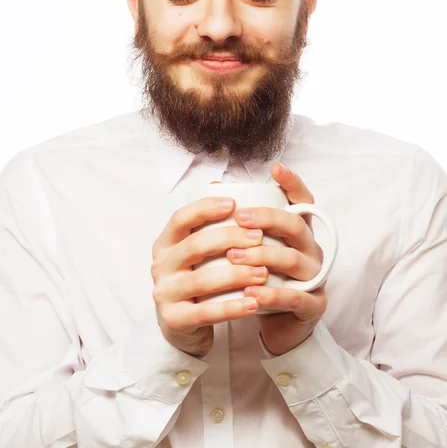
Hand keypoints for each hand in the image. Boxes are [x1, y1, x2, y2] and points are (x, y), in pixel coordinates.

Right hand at [151, 197, 265, 356]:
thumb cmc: (196, 278)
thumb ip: (207, 222)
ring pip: (201, 280)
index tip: (234, 204)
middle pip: (194, 246)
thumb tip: (221, 184)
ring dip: (236, 275)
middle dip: (229, 239)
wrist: (182, 326)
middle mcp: (160, 266)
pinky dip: (232, 308)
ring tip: (264, 272)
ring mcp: (164, 294)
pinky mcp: (174, 320)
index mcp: (166, 243)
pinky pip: (205, 313)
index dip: (205, 208)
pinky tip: (255, 303)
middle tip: (259, 237)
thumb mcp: (196, 250)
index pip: (180, 218)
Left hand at [228, 162, 327, 355]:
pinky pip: (295, 297)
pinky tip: (250, 292)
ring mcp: (315, 277)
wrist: (277, 324)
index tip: (275, 167)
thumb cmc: (263, 278)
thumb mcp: (253, 248)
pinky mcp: (313, 306)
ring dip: (263, 256)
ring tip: (235, 257)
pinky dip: (272, 293)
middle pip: (297, 226)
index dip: (292, 183)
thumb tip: (214, 187)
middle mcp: (311, 250)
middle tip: (239, 217)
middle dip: (268, 218)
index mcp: (298, 232)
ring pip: (295, 260)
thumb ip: (240, 221)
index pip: (303, 201)